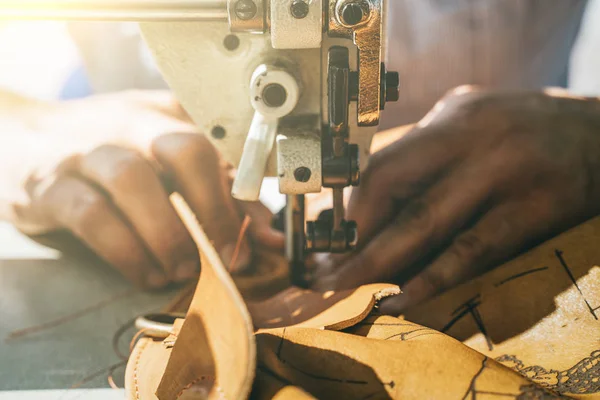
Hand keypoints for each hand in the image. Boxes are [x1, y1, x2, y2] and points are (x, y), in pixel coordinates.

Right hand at [10, 91, 282, 288]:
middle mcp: (132, 123)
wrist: (19, 136)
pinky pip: (92, 216)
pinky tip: (145, 273)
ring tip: (183, 270)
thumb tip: (265, 236)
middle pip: (185, 149)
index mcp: (169, 114)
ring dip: (168, 234)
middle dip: (214, 209)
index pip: (222, 143)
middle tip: (226, 255)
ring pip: (135, 180)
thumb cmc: (109, 152)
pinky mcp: (51, 183)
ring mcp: (88, 149)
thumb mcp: (166, 162)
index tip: (257, 238)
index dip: (248, 192)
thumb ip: (219, 194)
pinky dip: (127, 252)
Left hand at [311, 87, 599, 312]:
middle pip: (393, 190)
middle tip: (321, 272)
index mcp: (451, 118)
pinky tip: (402, 298)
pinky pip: (472, 251)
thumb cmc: (523, 131)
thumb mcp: (471, 122)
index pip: (382, 164)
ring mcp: (504, 174)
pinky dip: (432, 278)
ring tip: (344, 289)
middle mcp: (473, 140)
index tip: (322, 241)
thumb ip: (426, 154)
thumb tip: (369, 203)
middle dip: (350, 238)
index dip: (346, 207)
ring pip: (426, 225)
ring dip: (377, 263)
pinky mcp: (534, 210)